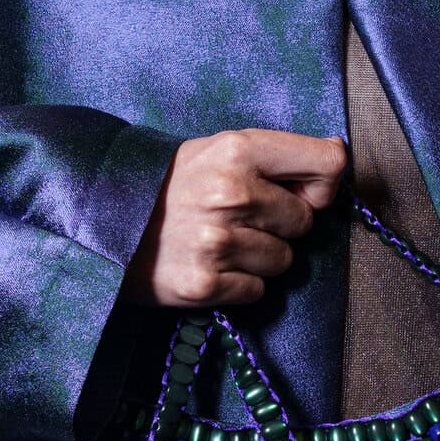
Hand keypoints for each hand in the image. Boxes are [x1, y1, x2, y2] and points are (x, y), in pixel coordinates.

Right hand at [122, 127, 349, 308]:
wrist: (101, 221)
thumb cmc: (169, 185)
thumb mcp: (216, 150)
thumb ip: (275, 156)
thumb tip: (337, 160)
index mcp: (238, 149)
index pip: (329, 165)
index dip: (323, 185)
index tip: (301, 191)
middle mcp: (231, 193)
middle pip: (305, 221)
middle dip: (280, 224)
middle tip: (239, 219)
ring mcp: (217, 241)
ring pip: (284, 261)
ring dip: (260, 257)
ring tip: (221, 242)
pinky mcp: (205, 284)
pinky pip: (257, 291)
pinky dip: (239, 283)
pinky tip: (210, 266)